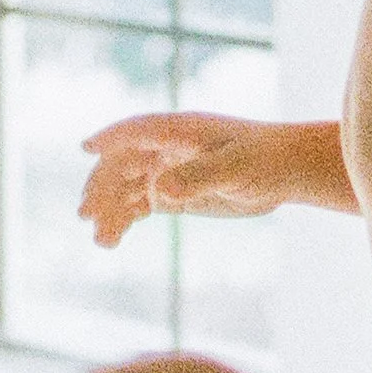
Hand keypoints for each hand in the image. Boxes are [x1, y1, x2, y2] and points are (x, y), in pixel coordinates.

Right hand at [78, 113, 292, 245]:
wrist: (285, 171)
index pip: (137, 130)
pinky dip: (123, 219)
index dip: (110, 137)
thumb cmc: (264, 159)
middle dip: (102, 187)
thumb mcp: (234, 167)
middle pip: (122, 164)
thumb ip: (198, 177)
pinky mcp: (173, 192)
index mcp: (179, 131)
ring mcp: (167, 170)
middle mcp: (166, 147)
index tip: (86, 148)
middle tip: (87, 216)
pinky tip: (111, 239)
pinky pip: (138, 204)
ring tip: (103, 242)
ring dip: (110, 211)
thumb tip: (159, 191)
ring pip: (127, 189)